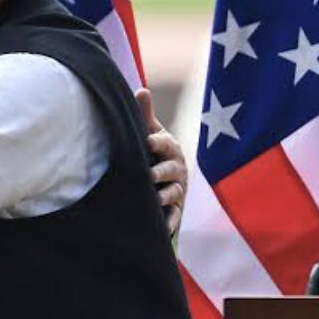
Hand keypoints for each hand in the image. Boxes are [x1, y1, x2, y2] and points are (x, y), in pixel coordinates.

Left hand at [135, 89, 186, 236]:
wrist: (165, 178)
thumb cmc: (154, 151)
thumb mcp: (150, 134)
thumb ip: (145, 115)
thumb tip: (141, 90)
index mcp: (169, 149)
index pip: (165, 143)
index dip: (158, 142)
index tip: (148, 141)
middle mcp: (176, 169)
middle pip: (171, 170)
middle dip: (162, 172)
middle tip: (149, 175)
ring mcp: (177, 189)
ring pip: (173, 193)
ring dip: (165, 196)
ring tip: (155, 199)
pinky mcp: (175, 209)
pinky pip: (174, 216)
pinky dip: (170, 222)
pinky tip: (163, 228)